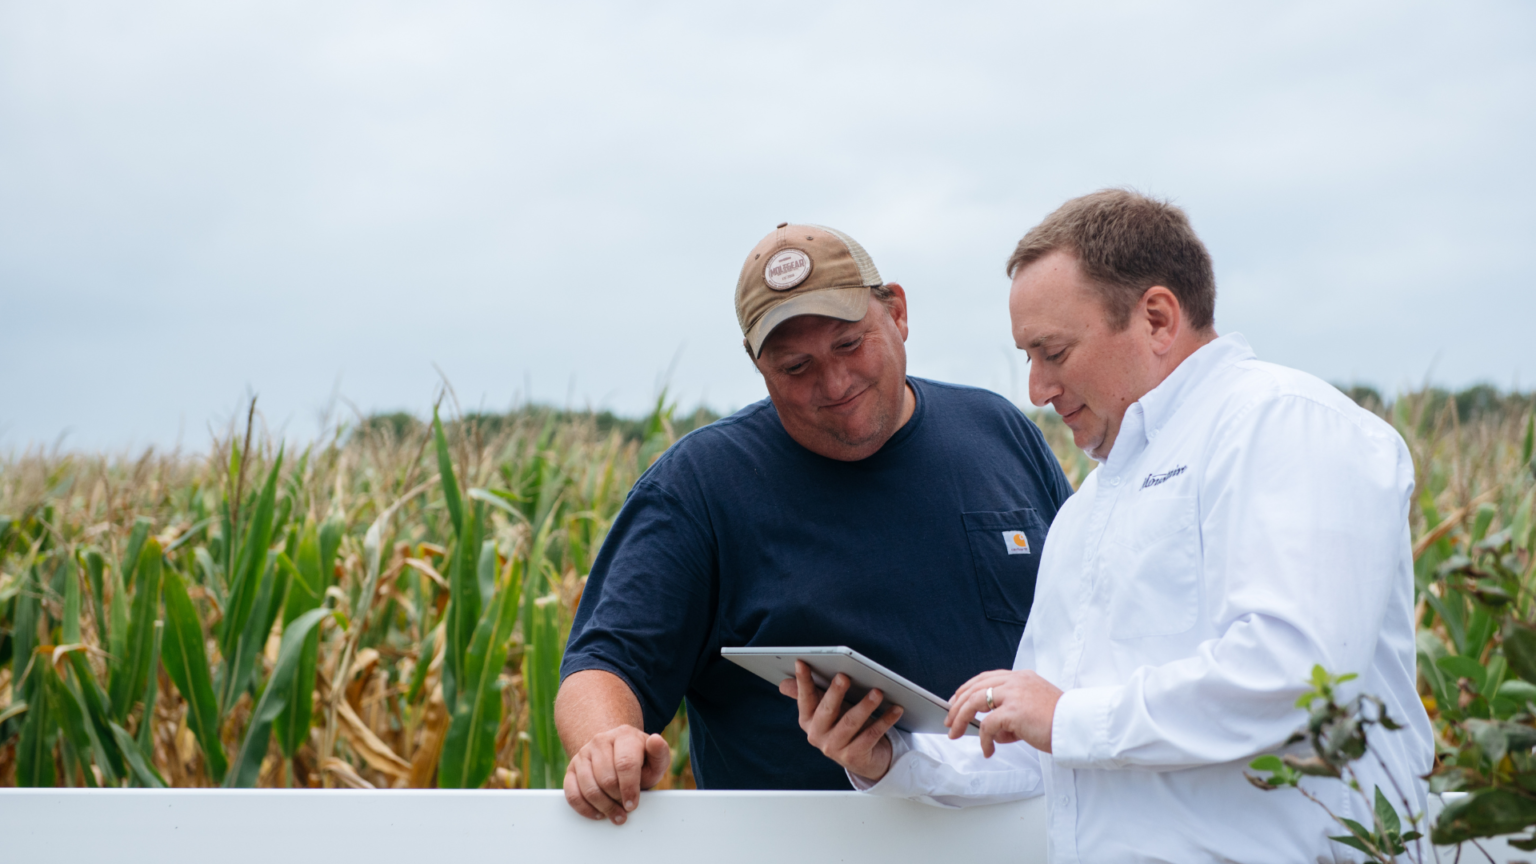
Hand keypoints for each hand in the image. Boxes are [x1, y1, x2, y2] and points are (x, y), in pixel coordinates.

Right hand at [563, 725, 670, 824]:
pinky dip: (585, 808)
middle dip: (618, 799)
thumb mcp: (655, 759)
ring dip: (603, 807)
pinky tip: (598, 813)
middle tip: (626, 808)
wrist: (616, 754)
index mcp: (624, 735)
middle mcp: (601, 741)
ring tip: (616, 814)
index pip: (625, 764)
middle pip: (606, 779)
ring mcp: (583, 753)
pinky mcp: (571, 768)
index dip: (629, 788)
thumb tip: (656, 741)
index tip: (633, 804)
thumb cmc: (639, 761)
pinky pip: (572, 793)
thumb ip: (660, 753)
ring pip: (589, 788)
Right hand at [778, 659, 903, 781]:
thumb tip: (784, 683)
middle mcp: (817, 735)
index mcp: (808, 720)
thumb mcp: (827, 709)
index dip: (803, 681)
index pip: (805, 697)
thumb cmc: (844, 724)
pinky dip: (885, 721)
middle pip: (827, 710)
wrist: (864, 758)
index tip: (802, 662)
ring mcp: (834, 748)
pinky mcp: (854, 757)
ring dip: (865, 706)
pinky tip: (896, 709)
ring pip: (851, 723)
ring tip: (877, 692)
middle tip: (844, 676)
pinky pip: (871, 736)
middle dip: (835, 693)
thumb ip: (810, 694)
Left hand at [945, 669, 1061, 756]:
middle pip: (975, 688)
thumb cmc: (1059, 721)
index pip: (985, 678)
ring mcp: (1014, 694)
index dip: (967, 690)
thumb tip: (992, 729)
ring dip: (961, 720)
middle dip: (957, 706)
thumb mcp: (1033, 708)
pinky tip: (988, 751)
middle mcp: (1015, 681)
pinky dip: (984, 740)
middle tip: (949, 721)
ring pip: (974, 703)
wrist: (1077, 726)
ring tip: (956, 734)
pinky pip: (987, 726)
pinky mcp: (1013, 711)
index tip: (955, 702)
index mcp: (1021, 677)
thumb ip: (1012, 710)